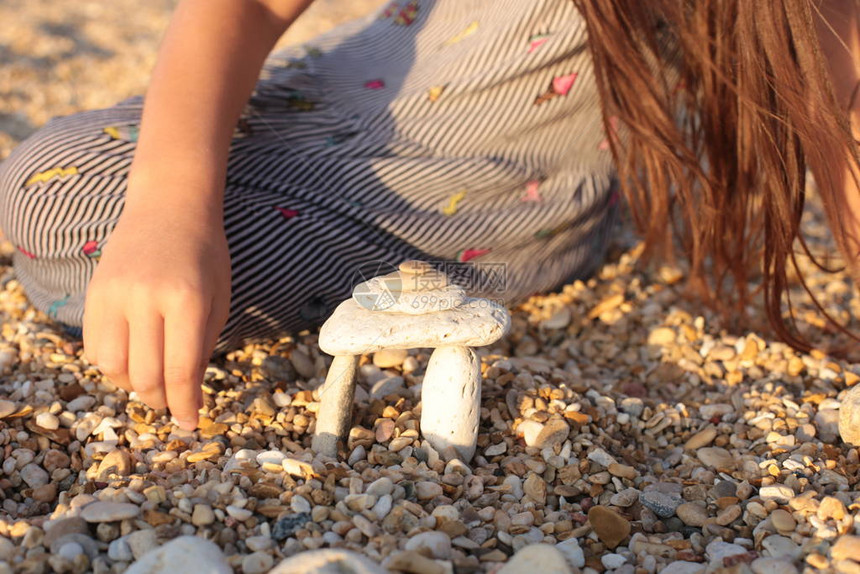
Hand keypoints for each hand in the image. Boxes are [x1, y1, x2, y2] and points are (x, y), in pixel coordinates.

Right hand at [83, 197, 230, 429]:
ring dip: (134, 385)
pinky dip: (113, 365)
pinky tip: (133, 356)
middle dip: (162, 400)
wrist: (170, 207)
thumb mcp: (218, 301)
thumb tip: (189, 397)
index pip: (181, 370)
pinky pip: (94, 348)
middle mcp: (145, 297)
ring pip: (113, 368)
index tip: (190, 423)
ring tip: (153, 376)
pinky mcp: (94, 293)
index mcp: (186, 300)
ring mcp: (114, 294)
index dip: (186, 405)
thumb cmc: (205, 257)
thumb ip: (202, 347)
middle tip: (173, 402)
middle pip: (144, 376)